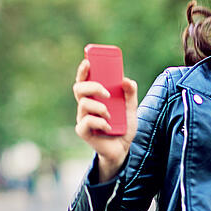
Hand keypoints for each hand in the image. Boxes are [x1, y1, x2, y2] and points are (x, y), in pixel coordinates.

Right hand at [73, 59, 138, 182]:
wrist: (122, 148)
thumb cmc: (123, 126)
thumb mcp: (131, 108)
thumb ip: (130, 94)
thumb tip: (126, 80)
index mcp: (94, 97)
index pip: (84, 80)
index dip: (83, 70)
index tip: (88, 62)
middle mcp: (85, 106)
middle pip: (79, 88)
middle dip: (92, 86)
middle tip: (107, 93)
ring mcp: (83, 118)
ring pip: (84, 104)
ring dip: (100, 107)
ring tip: (111, 115)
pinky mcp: (83, 131)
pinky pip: (86, 122)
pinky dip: (100, 123)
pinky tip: (109, 127)